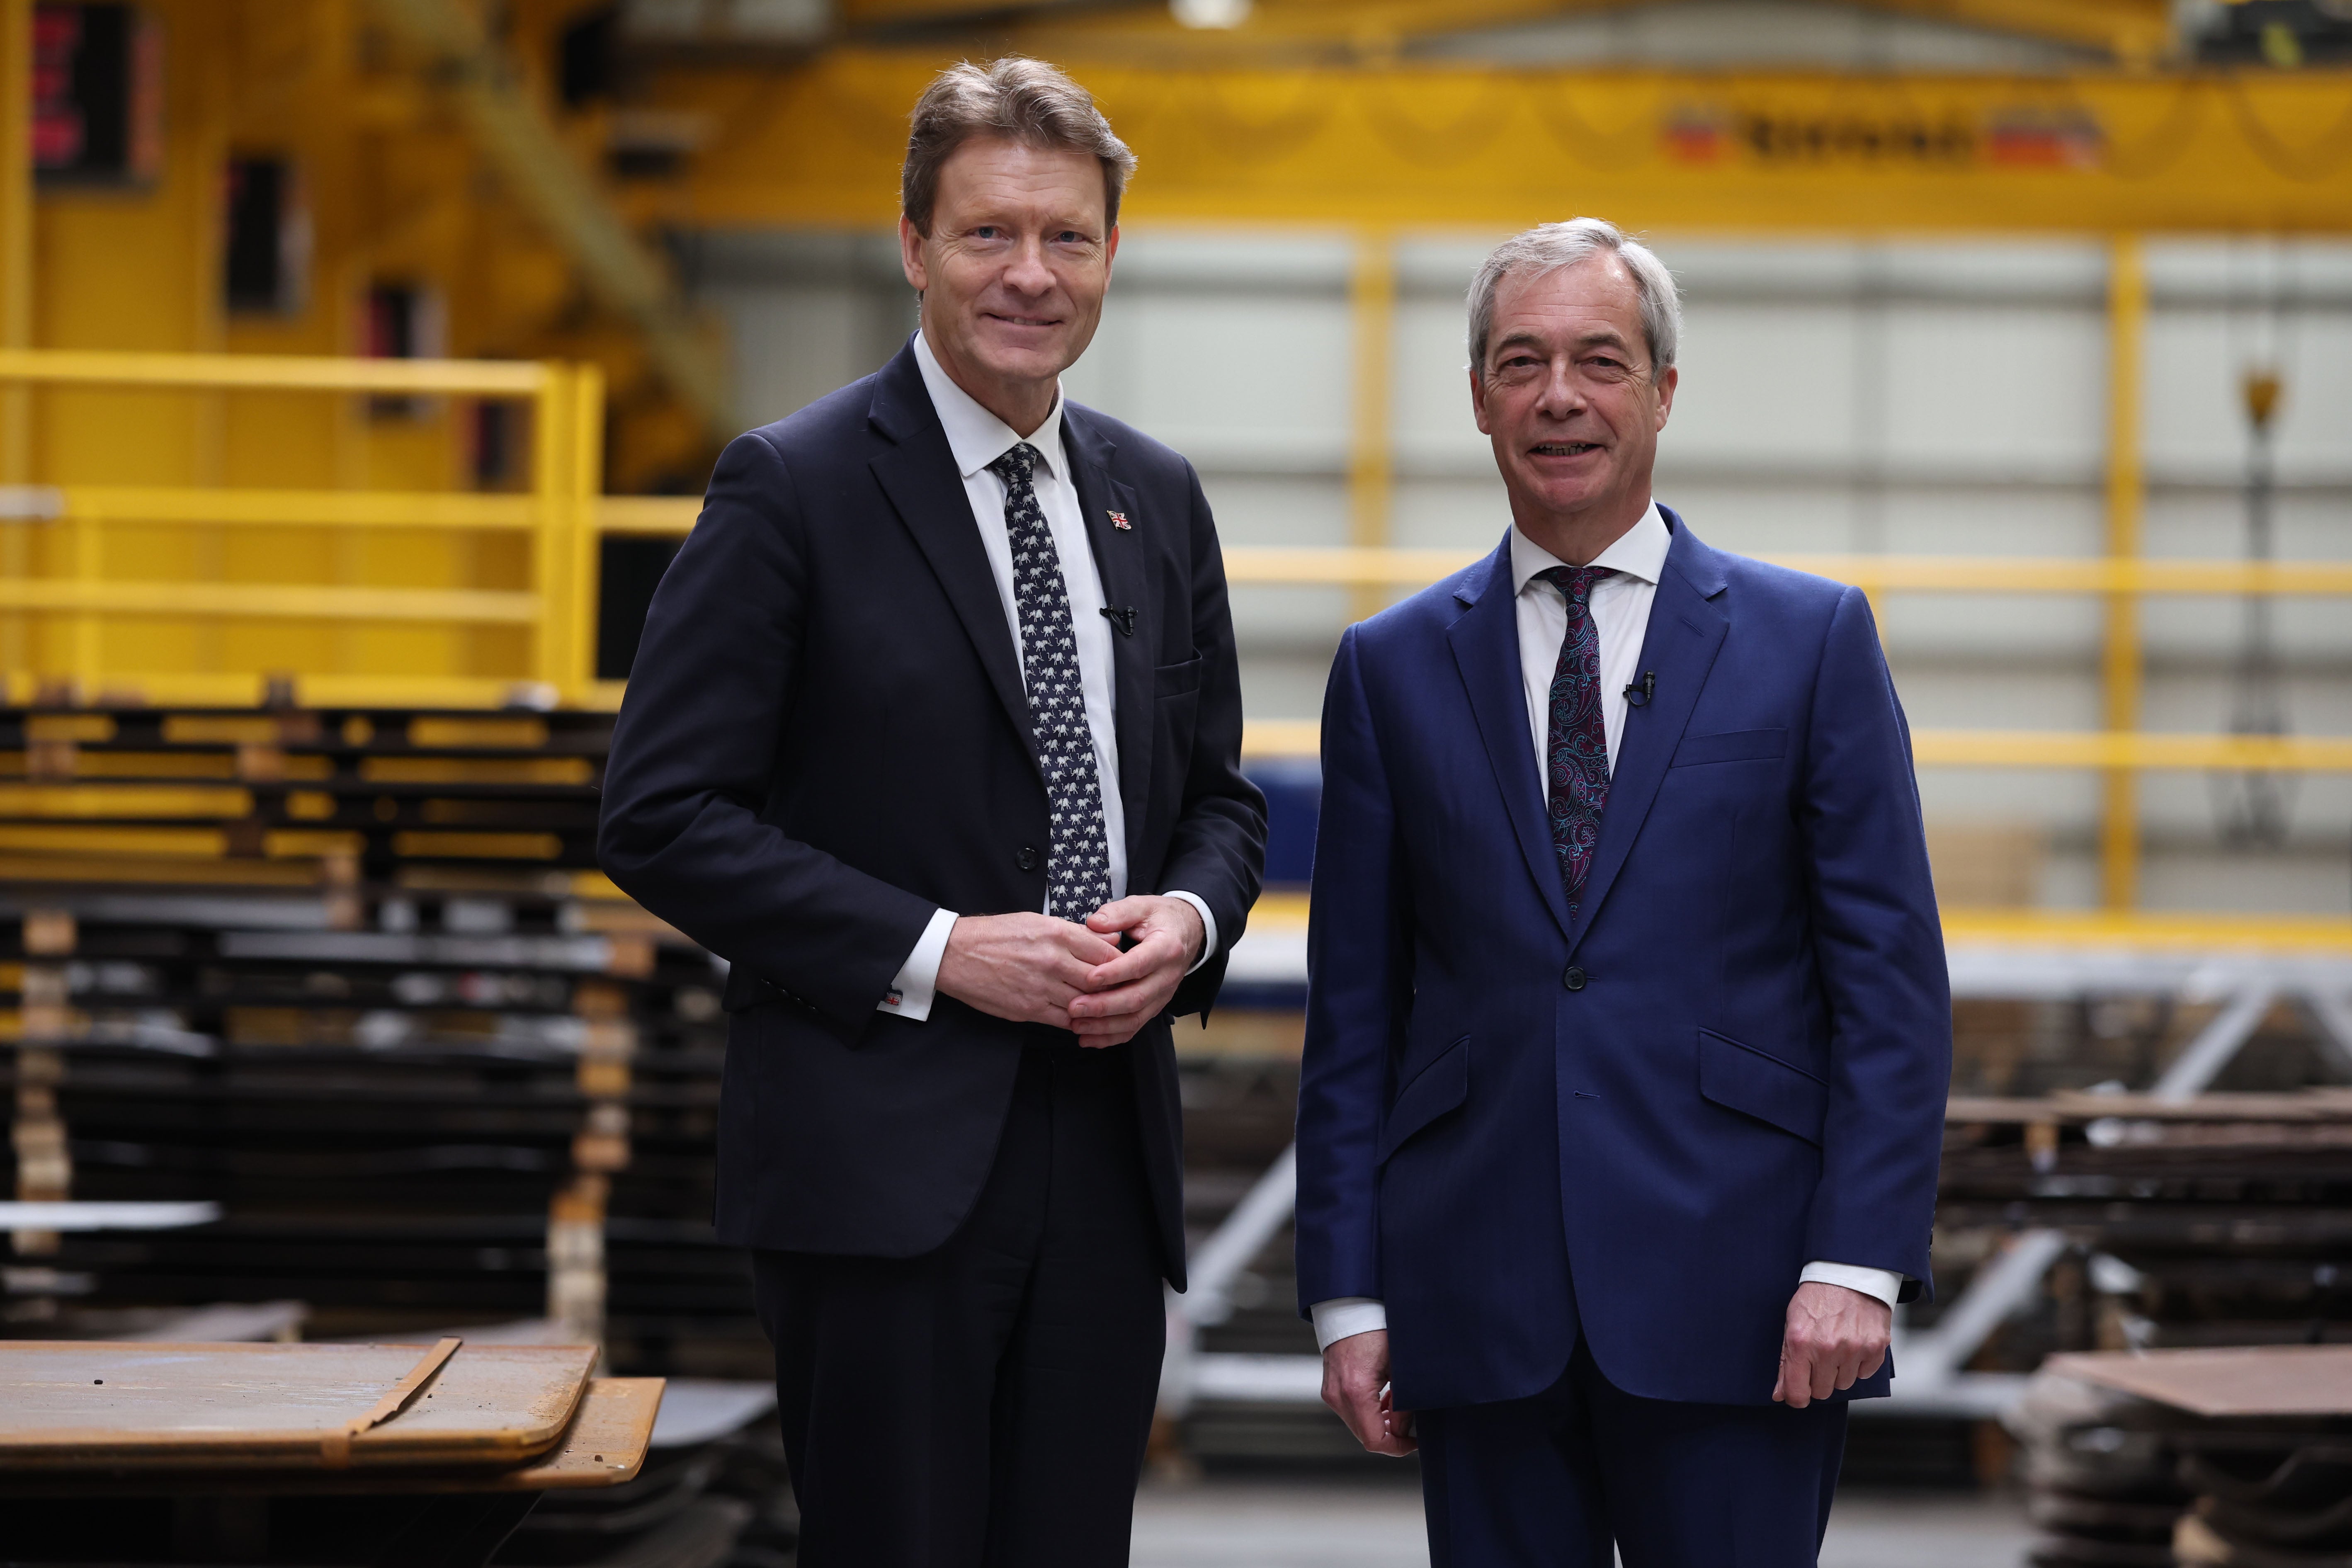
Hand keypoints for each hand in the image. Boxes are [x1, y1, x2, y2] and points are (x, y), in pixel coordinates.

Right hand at [935, 912, 1121, 1029]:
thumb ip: (1077, 932)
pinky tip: (1080, 1017)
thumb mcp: (1038, 921)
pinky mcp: (1029, 1009)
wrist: (956, 954)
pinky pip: (1065, 1020)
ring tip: (1104, 1006)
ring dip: (1097, 1007)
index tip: (1124, 968)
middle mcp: (1053, 960)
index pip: (1107, 952)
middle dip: (1113, 987)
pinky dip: (1076, 1020)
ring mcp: (1041, 987)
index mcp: (1057, 934)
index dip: (1121, 963)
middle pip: (1100, 980)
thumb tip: (1111, 937)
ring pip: (1086, 1002)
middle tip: (1121, 991)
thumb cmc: (998, 934)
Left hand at [1064, 896, 1203, 1047]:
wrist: (1187, 933)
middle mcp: (1168, 976)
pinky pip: (1135, 1027)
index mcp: (1166, 947)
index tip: (1089, 978)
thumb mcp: (1142, 905)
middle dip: (1104, 1006)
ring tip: (1076, 1025)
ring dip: (1104, 1026)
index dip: (1114, 973)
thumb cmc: (1160, 918)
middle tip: (1074, 1007)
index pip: (1139, 964)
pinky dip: (1111, 1037)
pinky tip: (1088, 1039)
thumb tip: (1094, 923)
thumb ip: (1118, 913)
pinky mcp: (1155, 1007)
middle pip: (1137, 997)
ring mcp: (1163, 995)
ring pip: (1135, 1018)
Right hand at [1321, 1330, 1414, 1455]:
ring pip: (1357, 1423)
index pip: (1374, 1440)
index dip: (1397, 1448)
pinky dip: (1368, 1410)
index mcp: (1355, 1392)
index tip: (1414, 1442)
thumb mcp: (1400, 1369)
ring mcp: (1330, 1391)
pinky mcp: (1329, 1386)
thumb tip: (1404, 1431)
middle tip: (1410, 1421)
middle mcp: (1337, 1395)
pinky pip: (1350, 1409)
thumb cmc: (1379, 1330)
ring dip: (1379, 1421)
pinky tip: (1384, 1395)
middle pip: (1364, 1434)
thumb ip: (1403, 1405)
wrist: (1353, 1307)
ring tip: (1398, 1403)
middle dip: (1390, 1433)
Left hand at [1774, 1281, 1890, 1407]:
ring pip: (1844, 1385)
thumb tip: (1779, 1394)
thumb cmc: (1817, 1298)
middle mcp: (1828, 1349)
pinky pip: (1864, 1374)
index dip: (1796, 1397)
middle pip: (1822, 1392)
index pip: (1798, 1393)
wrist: (1848, 1275)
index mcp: (1801, 1343)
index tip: (1799, 1392)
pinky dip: (1859, 1363)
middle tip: (1819, 1358)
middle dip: (1818, 1379)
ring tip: (1837, 1346)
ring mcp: (1854, 1349)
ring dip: (1839, 1371)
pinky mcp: (1875, 1348)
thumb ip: (1785, 1363)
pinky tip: (1853, 1343)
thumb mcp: (1791, 1325)